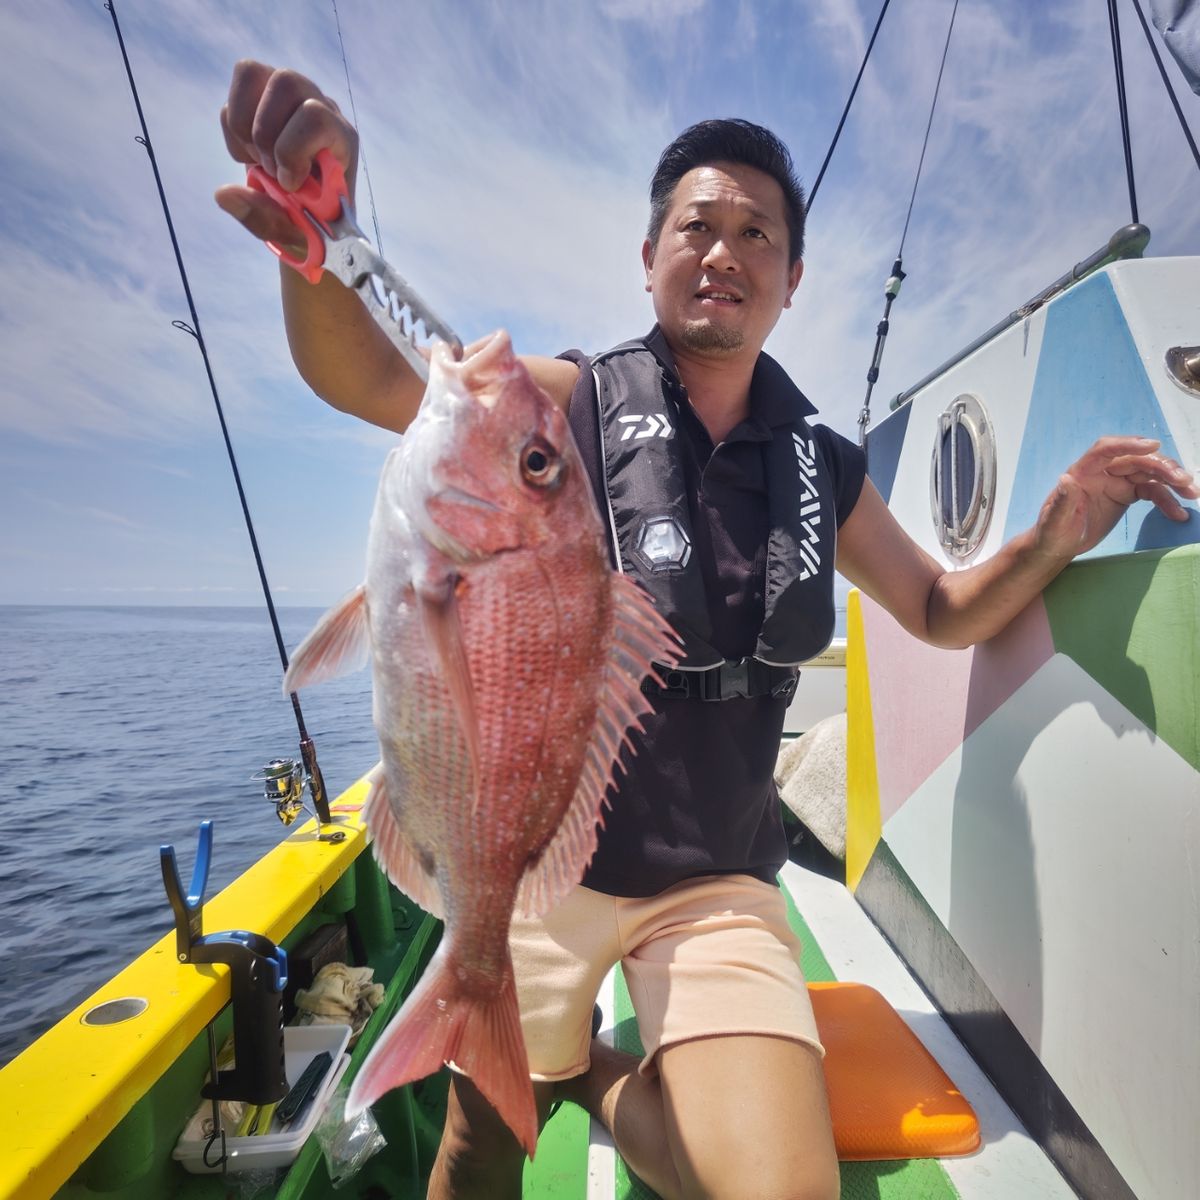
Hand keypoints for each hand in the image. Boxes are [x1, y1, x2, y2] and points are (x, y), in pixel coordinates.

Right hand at [214, 61, 357, 250]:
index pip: (316, 117)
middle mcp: (320, 107)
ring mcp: (293, 97)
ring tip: (256, 160)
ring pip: (254, 72)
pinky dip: (233, 125)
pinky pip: (238, 86)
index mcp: (341, 140)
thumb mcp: (292, 233)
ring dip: (244, 124)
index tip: (289, 186)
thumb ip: (261, 217)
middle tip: (270, 171)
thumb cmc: (308, 226)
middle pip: (286, 82)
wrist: (305, 219)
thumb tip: (222, 193)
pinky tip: (248, 153)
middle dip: (265, 133)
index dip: (291, 150)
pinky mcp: (266, 96)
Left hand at [1033, 436, 1197, 560]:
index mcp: (1082, 471)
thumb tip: (1065, 480)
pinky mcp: (1126, 494)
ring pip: (1149, 473)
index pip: (1105, 450)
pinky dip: (1167, 500)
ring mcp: (1116, 482)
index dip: (1128, 445)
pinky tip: (1179, 513)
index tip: (1153, 446)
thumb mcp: (1053, 522)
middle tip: (1183, 480)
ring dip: (1172, 480)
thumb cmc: (1051, 532)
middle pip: (1136, 460)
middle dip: (1161, 467)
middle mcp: (1101, 472)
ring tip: (1191, 493)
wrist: (1058, 546)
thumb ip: (1061, 502)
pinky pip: (1152, 491)